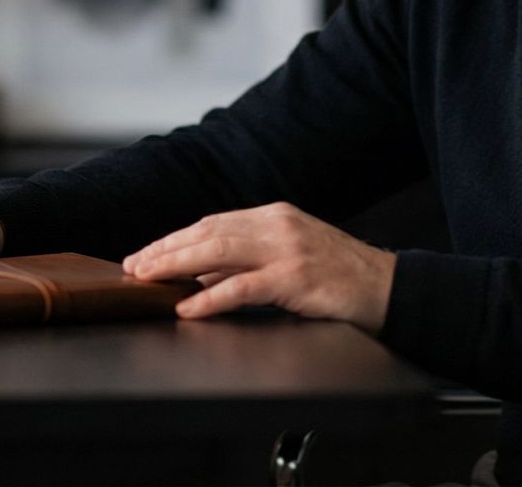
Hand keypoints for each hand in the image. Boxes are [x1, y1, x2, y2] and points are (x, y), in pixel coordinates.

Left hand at [121, 202, 395, 333]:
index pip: (212, 223)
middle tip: (133, 266)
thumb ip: (247, 264)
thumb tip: (198, 276)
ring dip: (176, 265)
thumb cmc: (338, 279)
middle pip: (208, 232)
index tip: (144, 254)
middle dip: (165, 249)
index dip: (174, 238)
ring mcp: (287, 248)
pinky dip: (210, 296)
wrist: (388, 289)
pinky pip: (242, 287)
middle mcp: (278, 224)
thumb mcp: (288, 260)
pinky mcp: (295, 277)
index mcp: (275, 215)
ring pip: (218, 251)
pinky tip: (188, 306)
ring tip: (147, 279)